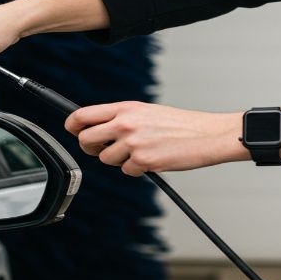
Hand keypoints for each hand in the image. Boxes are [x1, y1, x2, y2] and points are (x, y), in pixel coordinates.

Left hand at [65, 101, 246, 175]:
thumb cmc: (178, 124)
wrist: (208, 135)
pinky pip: (126, 170)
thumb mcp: (145, 112)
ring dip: (119, 160)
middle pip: (85, 140)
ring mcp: (133, 143)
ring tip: (140, 152)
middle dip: (90, 148)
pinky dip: (137, 169)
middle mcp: (125, 123)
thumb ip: (119, 118)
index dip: (72, 125)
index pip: (82, 115)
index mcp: (124, 108)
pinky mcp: (143, 161)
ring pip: (105, 159)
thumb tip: (95, 130)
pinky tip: (153, 159)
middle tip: (102, 149)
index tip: (73, 131)